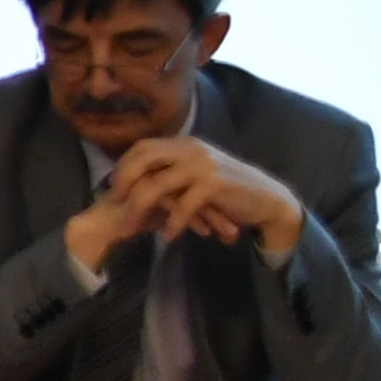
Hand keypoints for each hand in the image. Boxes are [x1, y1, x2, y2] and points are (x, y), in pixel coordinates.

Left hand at [103, 132, 302, 258]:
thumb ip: (170, 174)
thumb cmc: (226, 190)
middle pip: (143, 159)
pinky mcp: (216, 184)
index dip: (123, 167)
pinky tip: (168, 235)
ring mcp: (203, 164)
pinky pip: (184, 205)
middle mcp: (191, 149)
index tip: (112, 188)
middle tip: (115, 204)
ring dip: (140, 208)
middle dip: (124, 182)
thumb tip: (132, 186)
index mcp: (184, 144)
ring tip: (131, 228)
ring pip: (157, 185)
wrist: (268, 198)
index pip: (142, 147)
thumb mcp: (195, 175)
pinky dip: (173, 222)